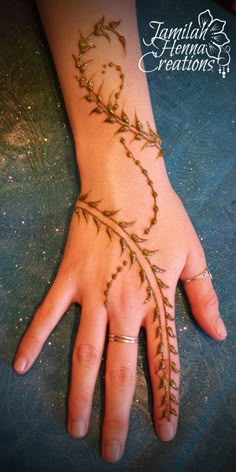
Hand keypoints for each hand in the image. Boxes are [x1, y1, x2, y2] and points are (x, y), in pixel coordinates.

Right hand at [13, 182, 226, 462]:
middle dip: (117, 414)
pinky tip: (22, 367)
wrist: (126, 181)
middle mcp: (125, 306)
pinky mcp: (68, 278)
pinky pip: (48, 314)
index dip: (165, 397)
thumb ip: (204, 296)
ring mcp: (93, 294)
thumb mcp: (193, 254)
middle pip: (120, 370)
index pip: (163, 361)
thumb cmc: (163, 216)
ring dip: (80, 394)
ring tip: (75, 428)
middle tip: (111, 452)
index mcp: (158, 301)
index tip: (163, 429)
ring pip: (84, 354)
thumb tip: (218, 333)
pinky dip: (34, 339)